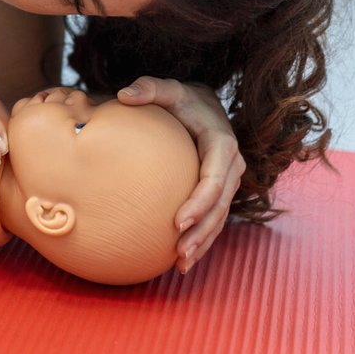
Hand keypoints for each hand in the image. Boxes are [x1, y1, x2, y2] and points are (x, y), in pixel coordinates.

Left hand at [117, 76, 244, 274]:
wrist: (203, 106)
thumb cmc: (182, 99)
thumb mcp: (168, 89)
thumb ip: (148, 88)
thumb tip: (123, 95)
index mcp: (222, 145)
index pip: (214, 180)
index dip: (199, 204)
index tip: (177, 222)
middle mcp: (231, 166)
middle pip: (219, 207)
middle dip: (201, 233)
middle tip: (178, 253)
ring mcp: (228, 182)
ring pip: (219, 219)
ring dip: (203, 243)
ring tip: (181, 264)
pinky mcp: (219, 192)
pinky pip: (213, 219)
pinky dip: (202, 240)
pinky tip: (183, 259)